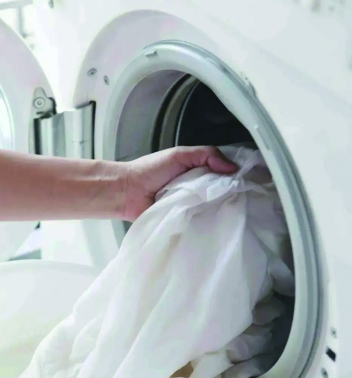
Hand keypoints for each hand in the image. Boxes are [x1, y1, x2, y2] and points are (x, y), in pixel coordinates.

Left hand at [123, 146, 237, 220]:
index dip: (234, 177)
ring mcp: (190, 207)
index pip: (221, 175)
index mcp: (196, 173)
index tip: (249, 181)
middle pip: (220, 194)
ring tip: (234, 211)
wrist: (127, 192)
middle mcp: (196, 190)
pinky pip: (198, 222)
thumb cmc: (150, 170)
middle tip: (243, 197)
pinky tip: (217, 222)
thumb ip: (206, 155)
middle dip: (229, 194)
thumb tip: (233, 167)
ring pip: (212, 209)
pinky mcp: (183, 222)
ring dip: (218, 208)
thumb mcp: (179, 155)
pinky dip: (205, 221)